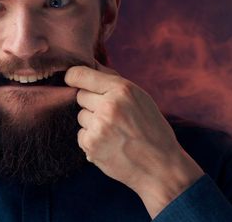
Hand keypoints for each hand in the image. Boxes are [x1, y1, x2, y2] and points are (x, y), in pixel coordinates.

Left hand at [65, 61, 203, 217]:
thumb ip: (113, 81)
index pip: (80, 74)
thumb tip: (89, 64)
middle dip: (91, 103)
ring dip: (91, 122)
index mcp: (122, 90)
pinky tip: (109, 144)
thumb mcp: (140, 97)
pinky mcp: (91, 144)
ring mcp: (99, 126)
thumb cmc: (151, 128)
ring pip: (81, 115)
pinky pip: (81, 134)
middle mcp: (109, 106)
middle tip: (111, 115)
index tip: (70, 79)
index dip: (72, 76)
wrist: (161, 166)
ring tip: (113, 131)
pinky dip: (91, 139)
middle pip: (80, 95)